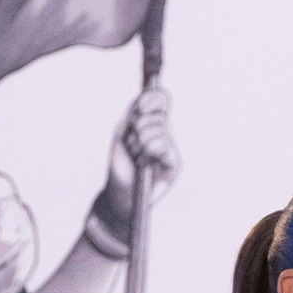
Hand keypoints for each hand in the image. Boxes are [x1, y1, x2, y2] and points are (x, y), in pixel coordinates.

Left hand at [94, 87, 180, 236]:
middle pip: (160, 114)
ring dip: (141, 140)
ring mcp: (169, 148)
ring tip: (136, 155)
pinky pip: (163, 145)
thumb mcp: (121, 134)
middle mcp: (163, 134)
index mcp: (152, 123)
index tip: (139, 107)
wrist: (120, 194)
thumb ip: (133, 113)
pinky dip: (150, 150)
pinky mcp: (173, 163)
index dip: (152, 99)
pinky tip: (145, 162)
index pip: (161, 101)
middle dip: (140, 125)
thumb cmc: (120, 165)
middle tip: (132, 143)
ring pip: (160, 128)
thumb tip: (143, 99)